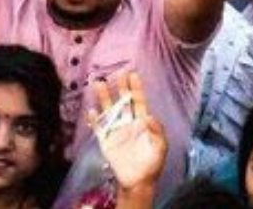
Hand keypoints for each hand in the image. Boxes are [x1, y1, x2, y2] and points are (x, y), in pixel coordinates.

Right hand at [87, 73, 166, 192]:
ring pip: (109, 110)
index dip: (136, 88)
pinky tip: (92, 111)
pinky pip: (99, 128)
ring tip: (98, 83)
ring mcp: (116, 130)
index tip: (133, 74)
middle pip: (123, 101)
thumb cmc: (152, 162)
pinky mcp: (106, 141)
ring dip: (104, 97)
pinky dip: (95, 119)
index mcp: (143, 121)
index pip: (139, 101)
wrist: (138, 179)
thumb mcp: (160, 146)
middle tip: (117, 72)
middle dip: (120, 87)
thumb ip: (156, 130)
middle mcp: (128, 122)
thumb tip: (148, 116)